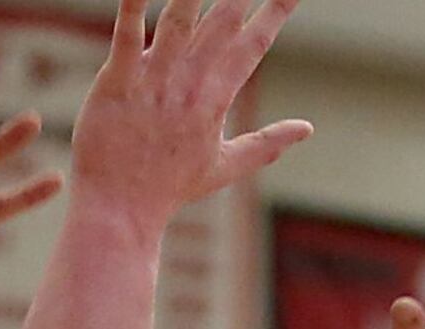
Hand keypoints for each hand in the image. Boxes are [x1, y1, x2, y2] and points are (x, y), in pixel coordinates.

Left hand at [70, 0, 311, 238]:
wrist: (120, 213)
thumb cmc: (167, 189)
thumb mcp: (223, 167)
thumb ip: (265, 144)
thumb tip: (306, 129)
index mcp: (215, 99)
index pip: (252, 45)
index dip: (275, 12)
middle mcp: (189, 84)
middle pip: (222, 21)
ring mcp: (153, 81)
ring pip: (179, 18)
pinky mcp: (117, 82)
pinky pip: (127, 34)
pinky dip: (133, 5)